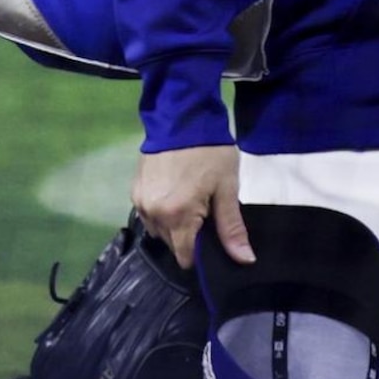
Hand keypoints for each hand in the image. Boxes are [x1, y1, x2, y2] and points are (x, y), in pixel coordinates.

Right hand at [134, 144, 249, 270]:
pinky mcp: (134, 191)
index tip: (210, 242)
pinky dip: (160, 213)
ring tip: (188, 204)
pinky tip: (173, 196)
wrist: (182, 118)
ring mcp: (141, 202)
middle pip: (171, 244)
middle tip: (203, 215)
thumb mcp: (227, 189)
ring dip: (172, 226)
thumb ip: (232, 228)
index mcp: (178, 216)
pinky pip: (148, 215)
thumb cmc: (210, 153)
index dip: (199, 256)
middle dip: (187, 238)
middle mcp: (154, 214)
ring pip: (158, 231)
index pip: (184, 257)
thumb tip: (245, 260)